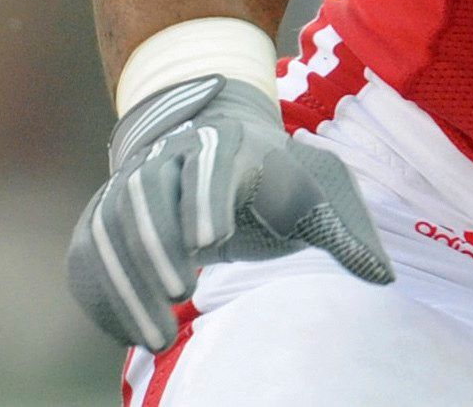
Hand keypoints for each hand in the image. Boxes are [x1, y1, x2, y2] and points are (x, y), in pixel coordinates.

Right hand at [67, 75, 391, 351]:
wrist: (217, 136)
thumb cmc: (276, 175)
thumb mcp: (315, 191)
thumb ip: (343, 231)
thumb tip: (383, 277)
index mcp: (228, 145)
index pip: (210, 164)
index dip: (207, 197)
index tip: (211, 241)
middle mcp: (170, 156)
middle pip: (149, 192)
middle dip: (159, 241)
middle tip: (180, 291)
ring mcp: (131, 182)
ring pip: (111, 224)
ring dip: (126, 280)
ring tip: (153, 336)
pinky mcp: (106, 213)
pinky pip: (89, 250)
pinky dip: (101, 292)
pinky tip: (126, 331)